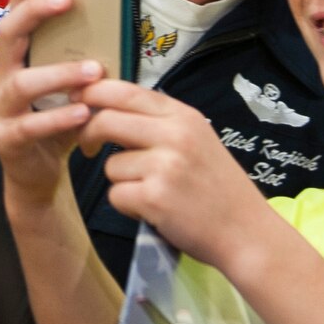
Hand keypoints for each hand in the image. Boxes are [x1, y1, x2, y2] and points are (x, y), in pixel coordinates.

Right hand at [0, 0, 105, 213]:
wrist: (40, 177)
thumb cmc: (59, 123)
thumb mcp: (72, 87)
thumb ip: (82, 59)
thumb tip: (112, 23)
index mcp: (16, 60)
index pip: (14, 14)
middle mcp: (3, 78)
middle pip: (8, 35)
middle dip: (34, 11)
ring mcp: (1, 110)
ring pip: (22, 83)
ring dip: (59, 73)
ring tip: (93, 70)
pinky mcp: (8, 141)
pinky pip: (31, 126)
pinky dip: (58, 117)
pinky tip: (83, 111)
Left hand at [79, 80, 271, 271]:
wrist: (246, 232)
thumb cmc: (218, 189)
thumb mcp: (197, 141)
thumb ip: (160, 124)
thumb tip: (109, 109)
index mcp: (184, 116)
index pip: (126, 91)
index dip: (93, 93)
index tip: (76, 100)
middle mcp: (175, 135)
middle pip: (106, 121)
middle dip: (88, 135)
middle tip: (89, 149)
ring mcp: (165, 166)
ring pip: (111, 165)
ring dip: (122, 182)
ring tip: (153, 193)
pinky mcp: (155, 197)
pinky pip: (116, 195)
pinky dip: (129, 207)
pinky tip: (155, 211)